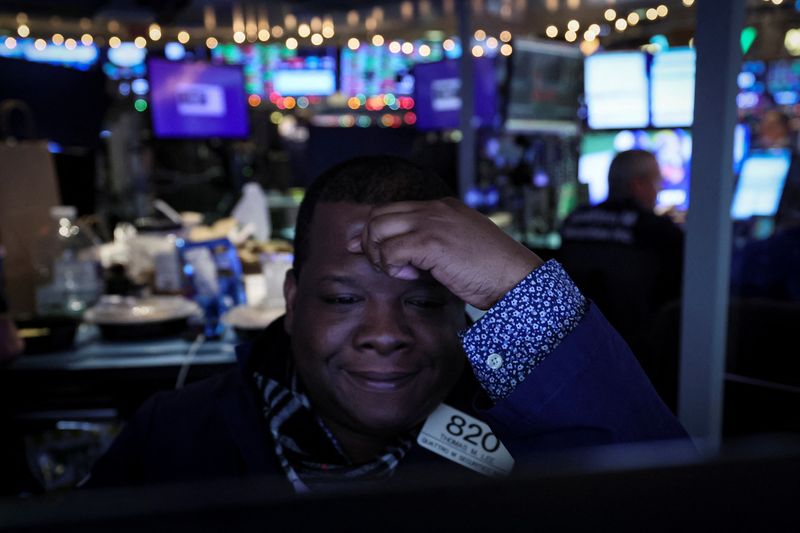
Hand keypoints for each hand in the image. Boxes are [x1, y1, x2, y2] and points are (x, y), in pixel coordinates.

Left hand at [346, 198, 543, 309]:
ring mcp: (433, 223)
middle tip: (384, 266)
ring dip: (379, 254)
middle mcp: (435, 209)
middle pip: (378, 215)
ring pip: (378, 228)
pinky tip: (409, 275)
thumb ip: (430, 246)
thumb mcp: (458, 248)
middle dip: (371, 242)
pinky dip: (391, 266)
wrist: (516, 278)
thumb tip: (394, 258)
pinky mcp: (432, 243)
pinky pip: (389, 251)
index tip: (364, 249)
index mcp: (442, 207)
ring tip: (398, 271)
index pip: (392, 208)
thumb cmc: (491, 271)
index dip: (373, 230)